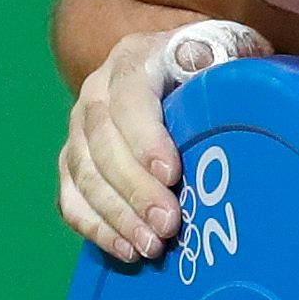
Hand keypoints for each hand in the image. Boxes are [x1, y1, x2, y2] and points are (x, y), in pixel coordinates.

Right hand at [57, 21, 270, 260]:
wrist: (177, 64)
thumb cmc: (212, 63)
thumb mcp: (227, 50)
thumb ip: (224, 61)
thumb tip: (226, 76)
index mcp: (134, 60)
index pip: (130, 99)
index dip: (146, 138)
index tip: (172, 174)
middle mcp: (97, 91)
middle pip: (102, 142)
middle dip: (134, 189)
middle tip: (168, 225)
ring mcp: (80, 128)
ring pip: (83, 173)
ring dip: (116, 215)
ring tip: (150, 246)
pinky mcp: (75, 159)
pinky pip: (71, 196)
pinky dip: (95, 226)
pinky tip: (125, 249)